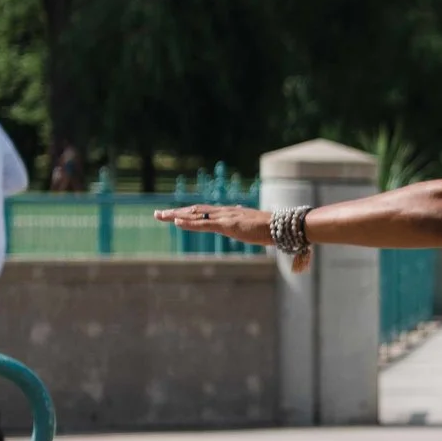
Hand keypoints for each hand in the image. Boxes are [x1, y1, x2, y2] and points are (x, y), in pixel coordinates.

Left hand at [155, 203, 309, 272]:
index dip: (188, 213)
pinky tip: (177, 222)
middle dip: (176, 212)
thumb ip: (248, 228)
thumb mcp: (255, 229)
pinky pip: (204, 224)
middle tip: (159, 214)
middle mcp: (225, 212)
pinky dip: (189, 223)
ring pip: (195, 215)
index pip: (204, 212)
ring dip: (177, 215)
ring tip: (161, 216)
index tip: (175, 215)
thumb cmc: (273, 230)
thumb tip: (248, 229)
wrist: (282, 227)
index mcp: (230, 213)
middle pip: (195, 210)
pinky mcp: (227, 225)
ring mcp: (225, 217)